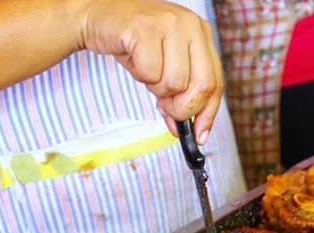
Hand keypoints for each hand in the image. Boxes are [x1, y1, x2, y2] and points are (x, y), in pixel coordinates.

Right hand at [79, 0, 222, 143]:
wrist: (98, 16)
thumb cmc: (135, 43)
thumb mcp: (167, 66)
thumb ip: (183, 93)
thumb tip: (192, 132)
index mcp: (201, 32)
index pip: (216, 82)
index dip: (207, 113)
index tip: (199, 135)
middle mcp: (190, 24)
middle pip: (202, 86)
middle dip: (182, 108)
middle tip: (164, 106)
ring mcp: (169, 23)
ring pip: (174, 83)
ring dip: (155, 87)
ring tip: (145, 68)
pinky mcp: (145, 27)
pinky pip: (150, 73)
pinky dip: (139, 74)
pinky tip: (133, 58)